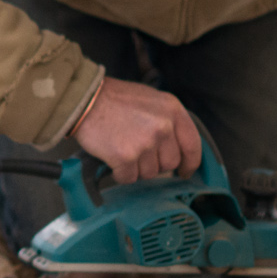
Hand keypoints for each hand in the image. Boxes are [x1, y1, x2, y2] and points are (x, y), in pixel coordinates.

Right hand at [73, 78, 200, 183]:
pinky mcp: (127, 157)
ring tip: (122, 149)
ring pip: (150, 173)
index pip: (192, 145)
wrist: (84, 99)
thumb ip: (168, 120)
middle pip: (170, 163)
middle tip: (138, 154)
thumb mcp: (151, 100)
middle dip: (155, 164)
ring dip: (136, 168)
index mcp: (173, 110)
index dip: (189, 163)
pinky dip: (120, 173)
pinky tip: (112, 159)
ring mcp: (146, 143)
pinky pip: (129, 177)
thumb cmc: (114, 99)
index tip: (184, 171)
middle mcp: (163, 126)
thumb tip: (177, 148)